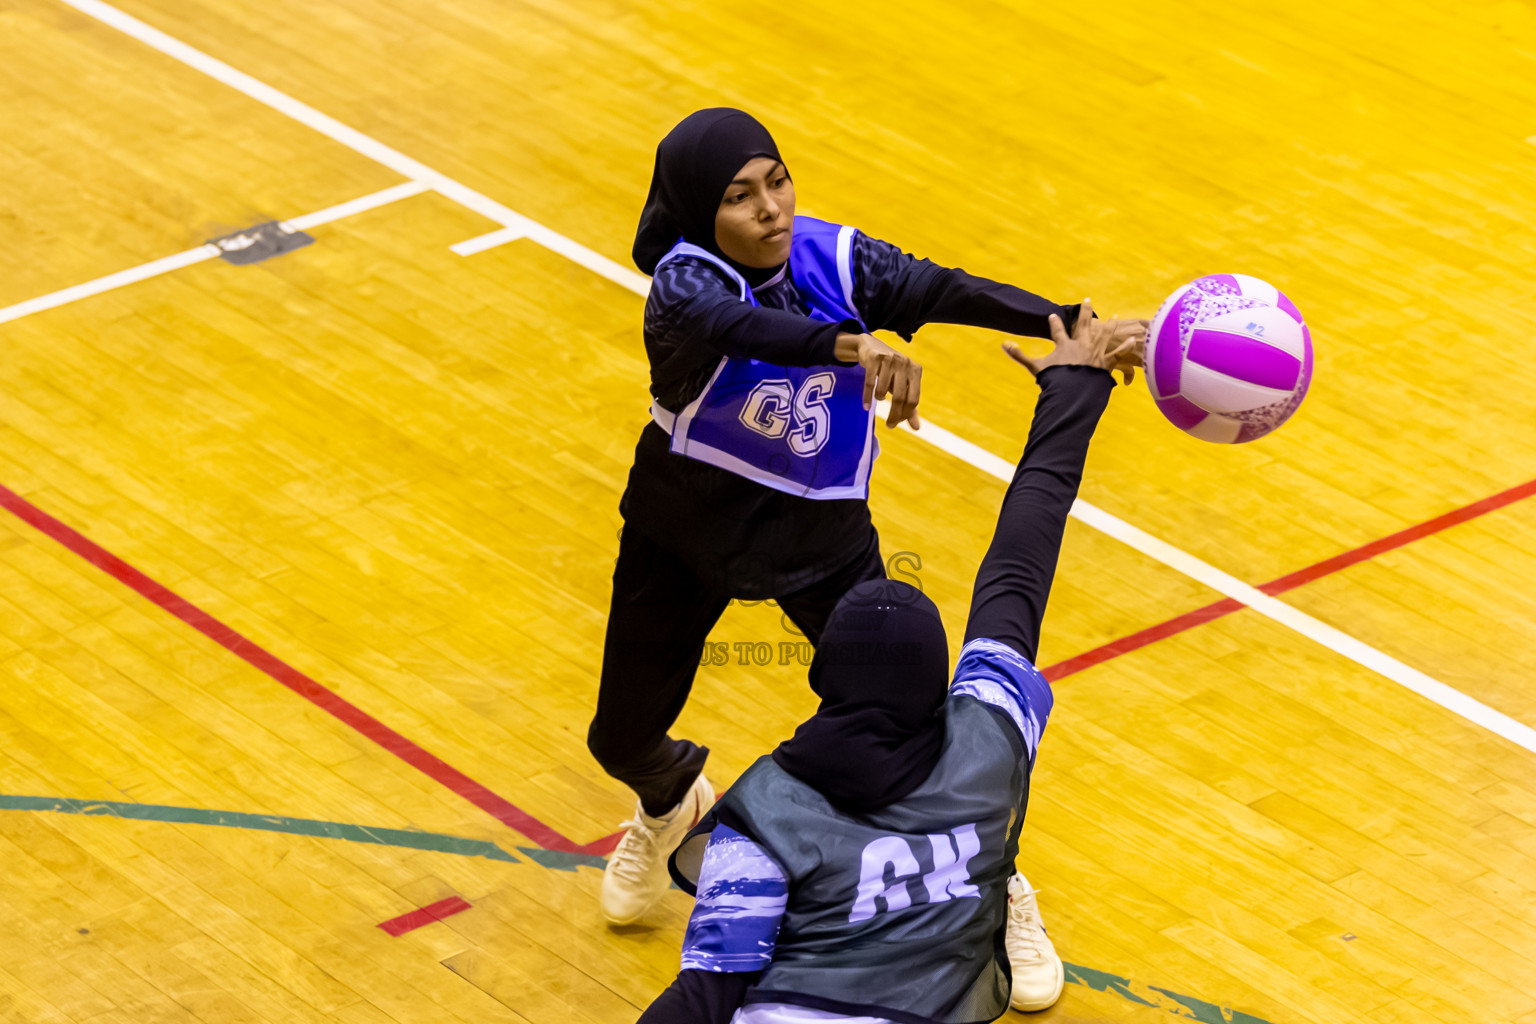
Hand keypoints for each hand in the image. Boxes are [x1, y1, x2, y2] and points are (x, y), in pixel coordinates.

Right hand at [836, 332, 922, 428]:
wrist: (871, 347)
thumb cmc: (891, 371)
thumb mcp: (902, 385)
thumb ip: (910, 405)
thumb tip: (917, 428)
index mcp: (915, 370)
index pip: (913, 399)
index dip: (905, 414)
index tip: (896, 423)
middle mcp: (905, 363)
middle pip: (900, 397)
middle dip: (894, 415)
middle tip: (889, 425)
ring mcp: (890, 359)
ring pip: (883, 390)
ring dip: (880, 399)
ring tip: (879, 398)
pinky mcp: (874, 358)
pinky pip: (870, 383)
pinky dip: (867, 397)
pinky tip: (866, 406)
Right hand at [1002, 300, 1143, 384]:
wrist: (1071, 391)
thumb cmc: (1053, 380)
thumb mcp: (1034, 367)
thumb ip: (1019, 355)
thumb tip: (1003, 344)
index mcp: (1064, 344)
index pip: (1057, 329)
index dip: (1054, 322)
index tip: (1052, 315)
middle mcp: (1081, 344)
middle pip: (1085, 324)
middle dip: (1086, 311)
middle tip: (1088, 301)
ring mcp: (1094, 353)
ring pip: (1104, 335)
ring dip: (1110, 325)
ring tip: (1115, 317)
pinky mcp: (1105, 363)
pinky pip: (1117, 354)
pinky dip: (1125, 348)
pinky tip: (1134, 339)